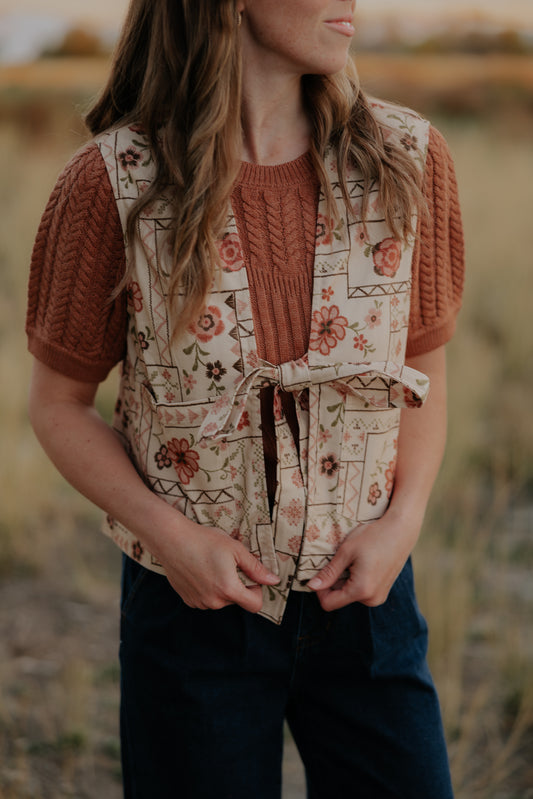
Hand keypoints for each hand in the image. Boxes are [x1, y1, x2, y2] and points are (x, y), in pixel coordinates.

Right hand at [156, 520, 279, 613]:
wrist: (172, 540)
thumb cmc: (204, 540)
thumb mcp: (235, 549)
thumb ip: (256, 568)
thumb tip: (274, 581)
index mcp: (229, 589)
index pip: (255, 605)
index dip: (257, 590)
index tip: (249, 576)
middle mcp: (214, 601)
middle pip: (237, 600)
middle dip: (237, 585)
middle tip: (227, 564)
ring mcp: (200, 602)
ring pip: (221, 600)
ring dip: (222, 587)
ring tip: (211, 565)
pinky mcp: (188, 600)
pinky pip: (206, 599)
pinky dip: (208, 588)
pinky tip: (200, 571)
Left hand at [307, 510, 420, 611]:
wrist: (401, 530)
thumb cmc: (373, 536)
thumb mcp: (346, 552)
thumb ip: (329, 572)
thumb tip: (311, 586)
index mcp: (361, 590)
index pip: (329, 604)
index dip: (319, 589)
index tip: (321, 571)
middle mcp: (372, 599)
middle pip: (339, 598)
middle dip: (334, 582)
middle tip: (340, 560)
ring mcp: (379, 596)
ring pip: (350, 594)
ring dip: (345, 580)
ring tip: (354, 559)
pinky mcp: (383, 591)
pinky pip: (361, 590)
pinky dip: (356, 579)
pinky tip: (362, 562)